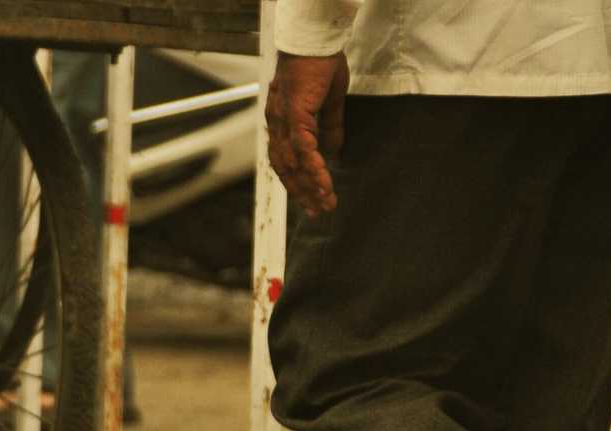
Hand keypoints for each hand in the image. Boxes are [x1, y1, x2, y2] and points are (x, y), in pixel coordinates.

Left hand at [266, 50, 347, 215]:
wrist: (314, 39)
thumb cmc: (318, 63)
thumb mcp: (328, 100)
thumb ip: (329, 127)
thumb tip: (333, 150)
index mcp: (282, 123)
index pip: (287, 159)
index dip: (298, 181)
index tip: (312, 198)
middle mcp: (277, 125)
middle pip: (286, 168)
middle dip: (302, 192)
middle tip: (318, 211)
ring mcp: (283, 121)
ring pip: (293, 163)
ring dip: (309, 186)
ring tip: (325, 202)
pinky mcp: (294, 114)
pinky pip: (302, 148)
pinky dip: (312, 167)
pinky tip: (324, 182)